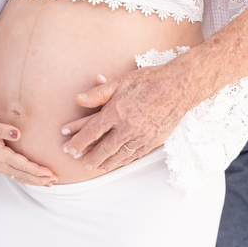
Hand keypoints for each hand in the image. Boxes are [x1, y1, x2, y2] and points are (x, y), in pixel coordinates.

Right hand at [0, 115, 56, 185]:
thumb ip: (4, 129)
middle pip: (23, 175)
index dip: (37, 170)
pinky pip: (15, 175)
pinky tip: (33, 180)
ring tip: (48, 183)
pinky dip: (26, 179)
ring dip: (34, 181)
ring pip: (20, 178)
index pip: (22, 165)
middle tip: (54, 180)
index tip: (49, 172)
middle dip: (40, 179)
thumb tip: (18, 134)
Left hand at [59, 64, 188, 172]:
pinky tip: (116, 163)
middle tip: (78, 160)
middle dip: (89, 156)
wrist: (179, 86)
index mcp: (117, 111)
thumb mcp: (121, 81)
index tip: (68, 146)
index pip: (92, 131)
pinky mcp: (153, 141)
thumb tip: (78, 99)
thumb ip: (99, 93)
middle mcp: (128, 127)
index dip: (78, 140)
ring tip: (94, 166)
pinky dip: (122, 161)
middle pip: (103, 148)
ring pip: (118, 155)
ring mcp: (141, 136)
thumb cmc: (150, 80)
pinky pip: (134, 155)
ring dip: (104, 162)